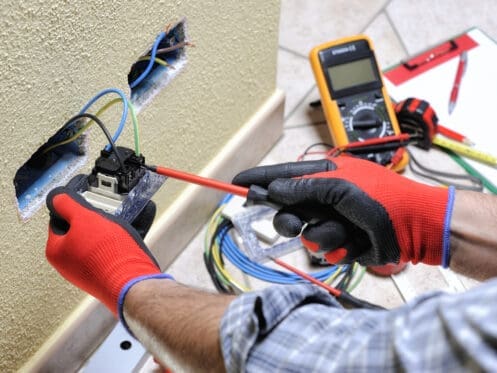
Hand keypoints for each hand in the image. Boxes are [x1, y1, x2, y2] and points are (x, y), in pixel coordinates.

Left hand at [45, 187, 172, 318]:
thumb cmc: (108, 256)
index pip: (58, 219)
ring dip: (109, 231)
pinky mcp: (106, 274)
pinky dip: (118, 243)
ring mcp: (88, 271)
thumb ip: (68, 204)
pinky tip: (128, 240)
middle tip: (107, 215)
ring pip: (96, 241)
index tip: (86, 200)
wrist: (133, 283)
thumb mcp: (85, 218)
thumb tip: (57, 197)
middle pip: (79, 231)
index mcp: (56, 251)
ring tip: (121, 227)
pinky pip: (110, 252)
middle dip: (95, 220)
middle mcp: (69, 264)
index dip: (73, 207)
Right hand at [233, 157, 453, 266]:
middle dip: (290, 219)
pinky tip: (354, 243)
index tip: (237, 182)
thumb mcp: (340, 188)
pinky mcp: (341, 241)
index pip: (283, 175)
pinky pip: (323, 249)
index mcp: (324, 175)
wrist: (415, 226)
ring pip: (305, 234)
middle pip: (287, 209)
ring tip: (344, 232)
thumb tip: (274, 188)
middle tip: (294, 224)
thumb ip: (303, 188)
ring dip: (323, 236)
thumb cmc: (383, 198)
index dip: (260, 179)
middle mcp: (325, 197)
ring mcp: (332, 220)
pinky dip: (338, 248)